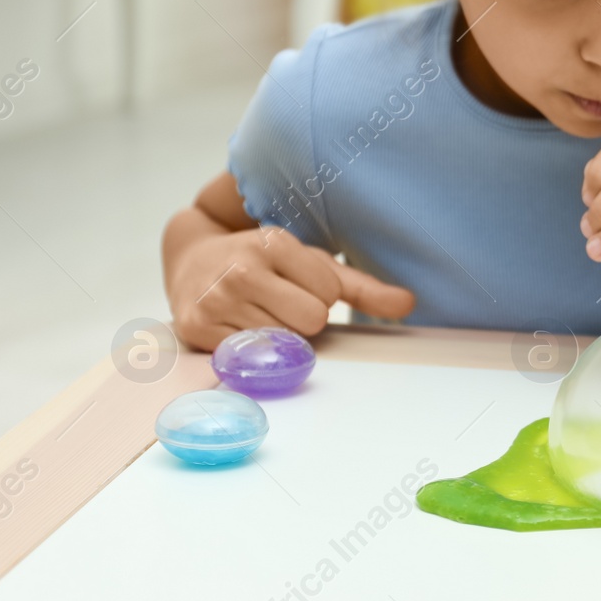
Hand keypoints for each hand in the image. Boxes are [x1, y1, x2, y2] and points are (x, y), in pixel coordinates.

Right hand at [168, 226, 415, 350]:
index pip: (329, 294)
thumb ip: (362, 286)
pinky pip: (246, 358)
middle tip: (281, 303)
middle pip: (309, 321)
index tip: (298, 286)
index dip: (321, 296)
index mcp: (275, 243)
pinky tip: (238, 326)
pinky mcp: (195, 327)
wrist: (191, 260)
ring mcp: (216, 298)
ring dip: (276, 336)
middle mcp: (243, 268)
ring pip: (279, 343)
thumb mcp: (312, 263)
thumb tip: (409, 304)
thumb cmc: (265, 264)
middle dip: (302, 319)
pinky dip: (249, 350)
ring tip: (258, 312)